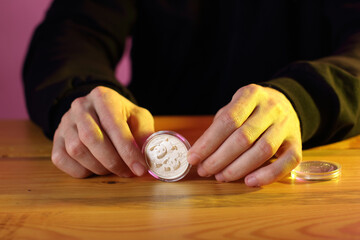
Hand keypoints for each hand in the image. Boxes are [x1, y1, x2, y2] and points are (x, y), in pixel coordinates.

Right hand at [51, 86, 153, 177]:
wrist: (97, 112)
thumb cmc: (122, 116)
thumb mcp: (138, 118)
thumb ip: (145, 134)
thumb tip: (149, 156)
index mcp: (102, 97)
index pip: (114, 125)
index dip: (128, 150)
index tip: (140, 168)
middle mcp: (80, 106)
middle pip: (91, 138)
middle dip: (113, 162)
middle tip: (128, 173)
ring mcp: (64, 122)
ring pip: (77, 150)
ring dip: (99, 167)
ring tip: (115, 169)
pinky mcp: (55, 139)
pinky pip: (62, 160)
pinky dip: (81, 170)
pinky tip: (96, 168)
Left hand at [187, 84, 301, 185]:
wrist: (284, 103)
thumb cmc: (250, 110)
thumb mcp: (234, 107)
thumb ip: (218, 127)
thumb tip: (199, 154)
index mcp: (251, 94)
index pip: (228, 120)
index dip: (208, 142)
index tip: (193, 158)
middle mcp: (271, 108)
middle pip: (243, 137)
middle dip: (219, 158)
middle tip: (205, 171)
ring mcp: (286, 125)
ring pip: (263, 150)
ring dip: (238, 168)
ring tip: (221, 177)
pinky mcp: (297, 143)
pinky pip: (287, 162)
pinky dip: (268, 175)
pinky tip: (249, 182)